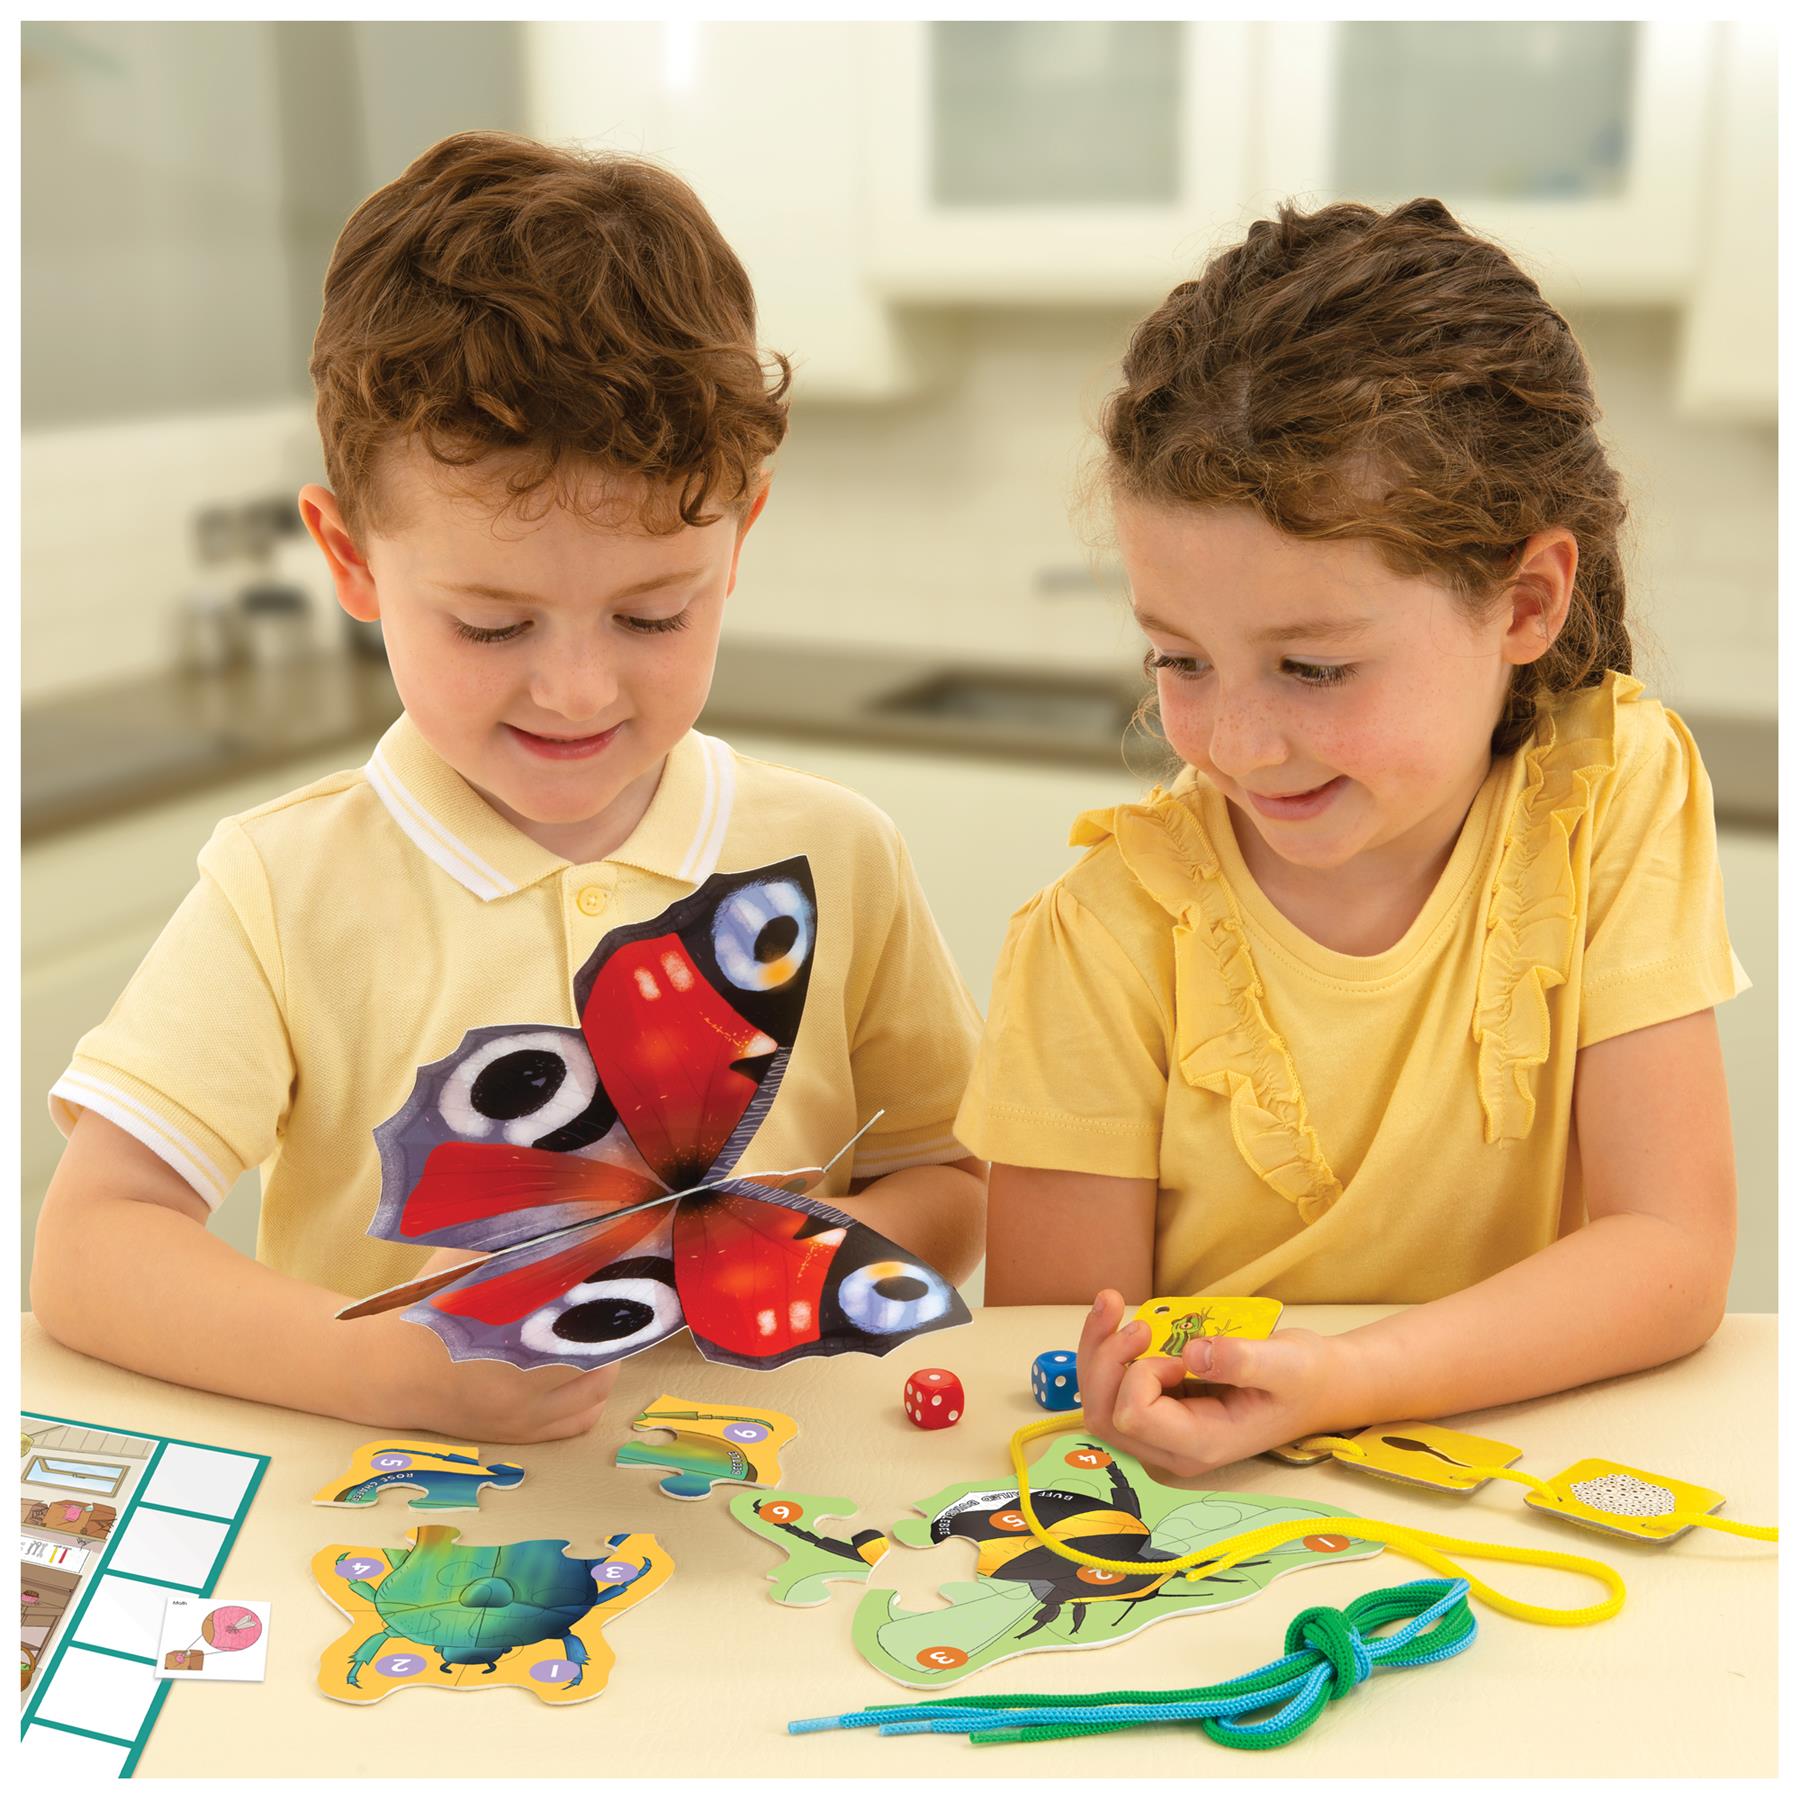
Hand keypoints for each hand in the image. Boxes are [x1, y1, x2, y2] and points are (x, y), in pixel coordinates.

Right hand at [346, 1246, 617, 1444]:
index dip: (610, 1297)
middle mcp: (522, 1394)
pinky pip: (578, 1421)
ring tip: (603, 1328)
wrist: (385, 1370)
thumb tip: (566, 1207)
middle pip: (601, 1361)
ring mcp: (523, 1419)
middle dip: (614, 1329)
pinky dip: (592, 1395)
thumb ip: (514, 1236)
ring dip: (608, 1361)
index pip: (588, 1324)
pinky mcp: (518, 1435)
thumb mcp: (466, 1260)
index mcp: (510, 1348)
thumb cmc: (428, 1308)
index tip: (619, 1271)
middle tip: (614, 1297)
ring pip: (596, 1394)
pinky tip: (590, 1364)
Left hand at [1077, 1290, 1358, 1478]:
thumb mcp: (1285, 1362)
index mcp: (1203, 1444)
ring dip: (1097, 1352)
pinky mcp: (1159, 1414)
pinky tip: (1115, 1315)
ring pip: (1099, 1404)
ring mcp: (1163, 1435)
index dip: (1141, 1375)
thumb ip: (1241, 1361)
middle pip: (1105, 1416)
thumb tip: (1194, 1354)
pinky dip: (1104, 1351)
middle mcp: (1174, 1449)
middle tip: (1138, 1321)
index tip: (1176, 1354)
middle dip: (1105, 1361)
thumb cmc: (1305, 1376)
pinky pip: (1111, 1390)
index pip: (1135, 1416)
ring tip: (1114, 1305)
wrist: (1317, 1386)